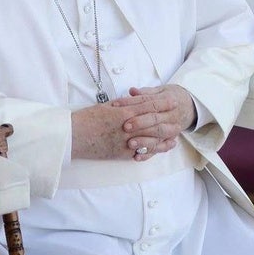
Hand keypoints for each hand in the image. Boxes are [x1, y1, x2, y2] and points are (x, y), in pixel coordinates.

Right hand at [70, 84, 195, 161]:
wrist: (74, 136)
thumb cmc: (86, 119)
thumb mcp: (105, 106)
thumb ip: (122, 104)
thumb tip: (135, 101)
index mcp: (123, 112)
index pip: (148, 106)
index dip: (162, 104)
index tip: (173, 101)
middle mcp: (127, 127)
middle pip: (153, 124)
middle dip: (168, 121)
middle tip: (180, 120)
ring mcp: (125, 142)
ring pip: (151, 140)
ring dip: (164, 138)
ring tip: (174, 135)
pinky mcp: (121, 153)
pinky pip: (141, 153)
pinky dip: (153, 151)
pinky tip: (161, 149)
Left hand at [112, 84, 196, 160]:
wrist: (189, 106)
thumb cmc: (169, 97)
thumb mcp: (159, 90)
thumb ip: (145, 92)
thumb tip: (132, 91)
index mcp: (166, 100)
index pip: (147, 102)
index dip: (132, 104)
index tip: (117, 106)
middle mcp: (169, 116)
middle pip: (154, 119)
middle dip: (140, 123)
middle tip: (125, 126)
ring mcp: (170, 129)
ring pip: (158, 136)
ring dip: (144, 141)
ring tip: (130, 143)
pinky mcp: (168, 140)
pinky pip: (159, 149)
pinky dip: (148, 154)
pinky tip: (136, 157)